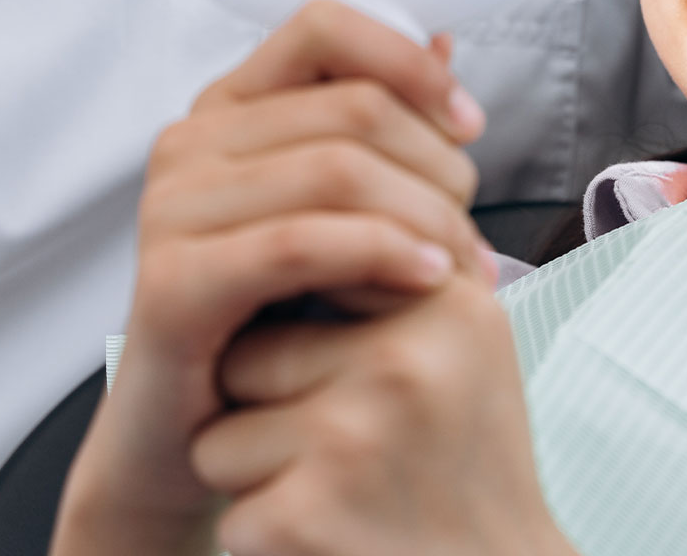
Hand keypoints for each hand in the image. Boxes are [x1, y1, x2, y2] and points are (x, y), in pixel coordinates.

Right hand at [51, 0, 494, 554]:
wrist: (194, 440)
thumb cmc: (274, 324)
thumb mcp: (344, 212)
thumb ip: (384, 125)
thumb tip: (445, 41)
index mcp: (232, 108)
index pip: (325, 26)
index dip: (410, 63)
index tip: (468, 124)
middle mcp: (192, 143)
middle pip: (353, 106)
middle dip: (438, 166)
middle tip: (473, 231)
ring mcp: (172, 209)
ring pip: (337, 169)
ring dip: (425, 217)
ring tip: (462, 267)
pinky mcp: (172, 282)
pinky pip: (298, 243)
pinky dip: (381, 254)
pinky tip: (426, 278)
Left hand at [191, 274, 574, 555]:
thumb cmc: (464, 462)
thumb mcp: (464, 343)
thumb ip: (402, 260)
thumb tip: (321, 168)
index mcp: (448, 305)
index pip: (312, 269)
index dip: (308, 331)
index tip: (354, 377)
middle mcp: (409, 361)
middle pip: (254, 350)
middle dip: (276, 406)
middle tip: (354, 447)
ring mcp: (355, 437)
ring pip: (222, 430)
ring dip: (264, 472)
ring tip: (347, 493)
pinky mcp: (306, 514)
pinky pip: (227, 503)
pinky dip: (263, 533)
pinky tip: (333, 540)